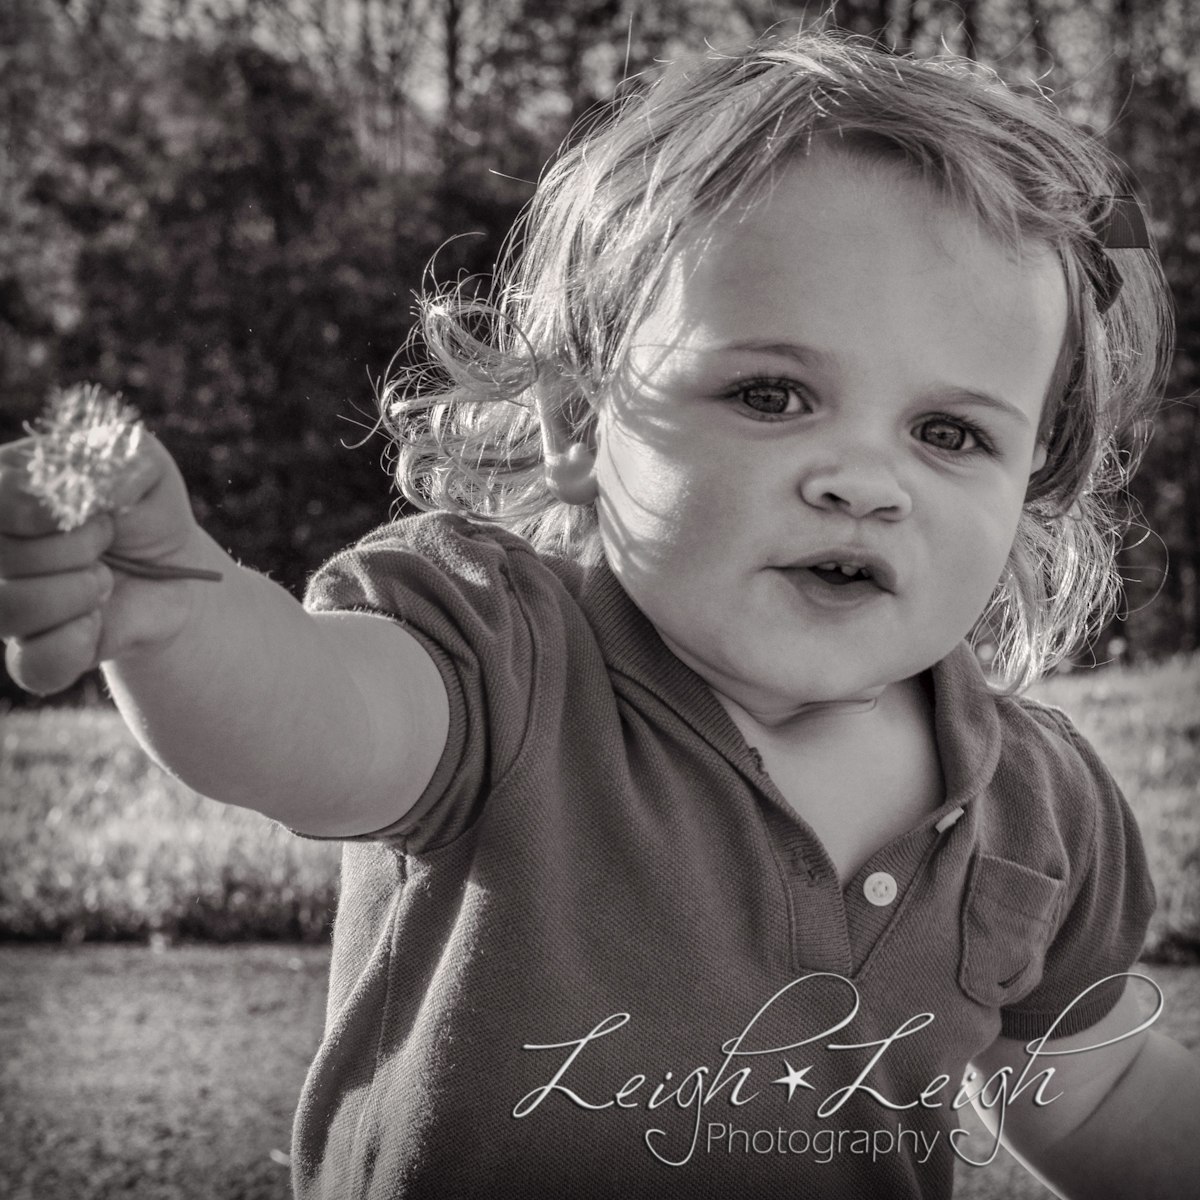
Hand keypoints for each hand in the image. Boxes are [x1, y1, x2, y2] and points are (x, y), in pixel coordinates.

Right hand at [0, 431, 207, 694]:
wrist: (174, 568)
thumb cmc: (145, 506)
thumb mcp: (143, 463)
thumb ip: (113, 458)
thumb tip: (82, 493)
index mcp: (4, 490)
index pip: (1, 501)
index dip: (52, 513)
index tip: (98, 511)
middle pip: (4, 557)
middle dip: (79, 549)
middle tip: (107, 542)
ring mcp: (5, 601)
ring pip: (9, 611)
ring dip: (79, 593)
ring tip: (106, 579)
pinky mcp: (31, 652)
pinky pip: (33, 665)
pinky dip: (75, 644)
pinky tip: (97, 622)